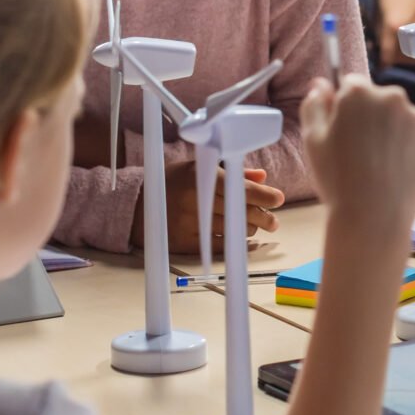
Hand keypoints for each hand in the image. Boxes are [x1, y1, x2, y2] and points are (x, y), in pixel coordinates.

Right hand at [156, 166, 283, 252]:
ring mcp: (189, 223)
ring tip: (254, 226)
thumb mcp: (197, 168)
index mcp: (198, 176)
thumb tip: (261, 178)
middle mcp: (194, 200)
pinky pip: (219, 246)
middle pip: (239, 212)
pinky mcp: (185, 243)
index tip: (278, 199)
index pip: (238, 188)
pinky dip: (233, 242)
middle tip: (273, 220)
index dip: (263, 195)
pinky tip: (240, 239)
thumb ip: (231, 173)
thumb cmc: (172, 183)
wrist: (136, 206)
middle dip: (263, 216)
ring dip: (249, 229)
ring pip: (232, 230)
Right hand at [303, 74, 414, 245]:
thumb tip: (321, 85)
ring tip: (378, 164)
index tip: (343, 129)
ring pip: (401, 118)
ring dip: (392, 132)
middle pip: (379, 99)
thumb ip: (315, 104)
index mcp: (359, 92)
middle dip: (371, 116)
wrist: (372, 217)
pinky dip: (409, 149)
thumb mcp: (312, 139)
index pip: (352, 85)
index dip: (345, 107)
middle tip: (360, 149)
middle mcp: (392, 98)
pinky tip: (394, 170)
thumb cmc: (338, 179)